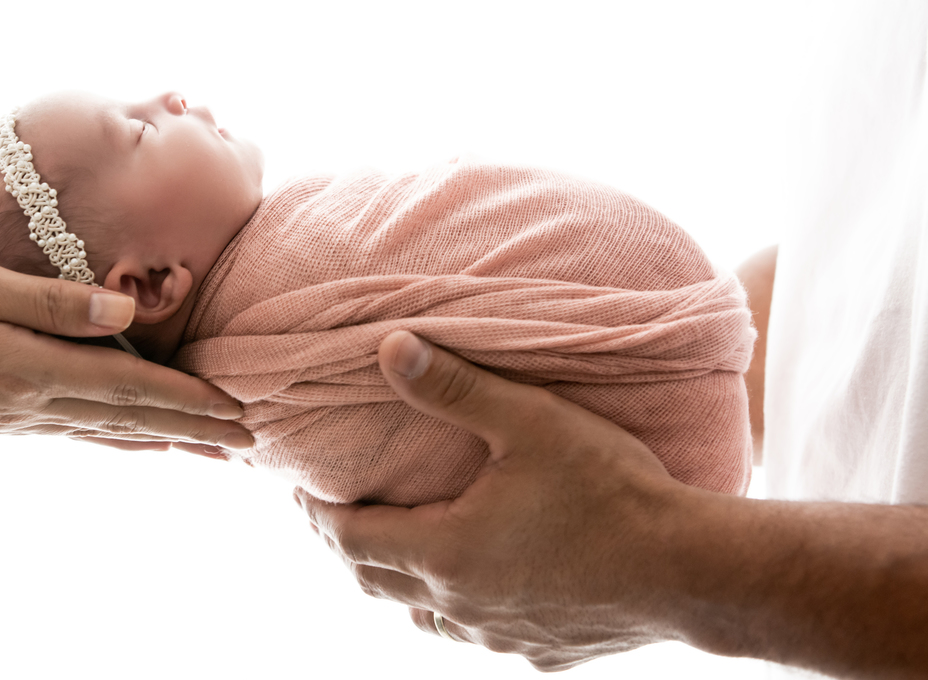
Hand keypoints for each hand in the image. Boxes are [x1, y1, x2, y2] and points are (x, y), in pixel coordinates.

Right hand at [0, 251, 251, 449]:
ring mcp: (8, 418)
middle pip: (127, 421)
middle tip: (246, 442)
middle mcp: (27, 404)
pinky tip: (127, 437)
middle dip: (191, 430)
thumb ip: (59, 303)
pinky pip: (69, 429)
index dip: (190, 402)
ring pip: (101, 431)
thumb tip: (131, 316)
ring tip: (203, 448)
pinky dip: (111, 435)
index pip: (132, 389)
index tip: (239, 415)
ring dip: (157, 438)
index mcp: (30, 369)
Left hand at [294, 331, 686, 669]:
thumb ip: (453, 386)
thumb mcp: (529, 421)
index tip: (304, 490)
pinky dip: (457, 608)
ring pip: (424, 615)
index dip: (319, 514)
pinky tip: (477, 588)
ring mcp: (499, 637)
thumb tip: (386, 347)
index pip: (351, 538)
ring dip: (399, 582)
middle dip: (349, 546)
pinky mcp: (539, 653)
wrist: (691, 572)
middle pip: (376, 581)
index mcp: (446, 550)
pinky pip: (477, 633)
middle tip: (337, 515)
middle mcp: (460, 604)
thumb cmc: (610, 490)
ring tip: (397, 549)